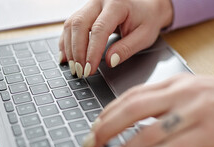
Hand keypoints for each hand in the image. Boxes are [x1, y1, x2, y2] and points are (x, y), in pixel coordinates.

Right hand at [59, 0, 173, 76]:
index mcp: (117, 4)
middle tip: (80, 72)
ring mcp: (90, 5)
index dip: (92, 52)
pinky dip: (66, 42)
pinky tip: (66, 57)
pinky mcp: (85, 11)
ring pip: (71, 24)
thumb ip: (126, 49)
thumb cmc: (146, 20)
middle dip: (77, 51)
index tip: (89, 69)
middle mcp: (100, 1)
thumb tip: (109, 61)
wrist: (147, 6)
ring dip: (69, 48)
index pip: (99, 29)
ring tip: (74, 68)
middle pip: (79, 24)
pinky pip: (69, 25)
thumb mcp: (144, 36)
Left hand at [83, 74, 213, 146]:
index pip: (132, 95)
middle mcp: (181, 94)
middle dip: (104, 128)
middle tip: (89, 144)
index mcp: (177, 82)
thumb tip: (145, 119)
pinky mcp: (207, 132)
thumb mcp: (199, 91)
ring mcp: (193, 112)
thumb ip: (172, 101)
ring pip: (145, 131)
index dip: (109, 112)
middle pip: (130, 109)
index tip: (96, 126)